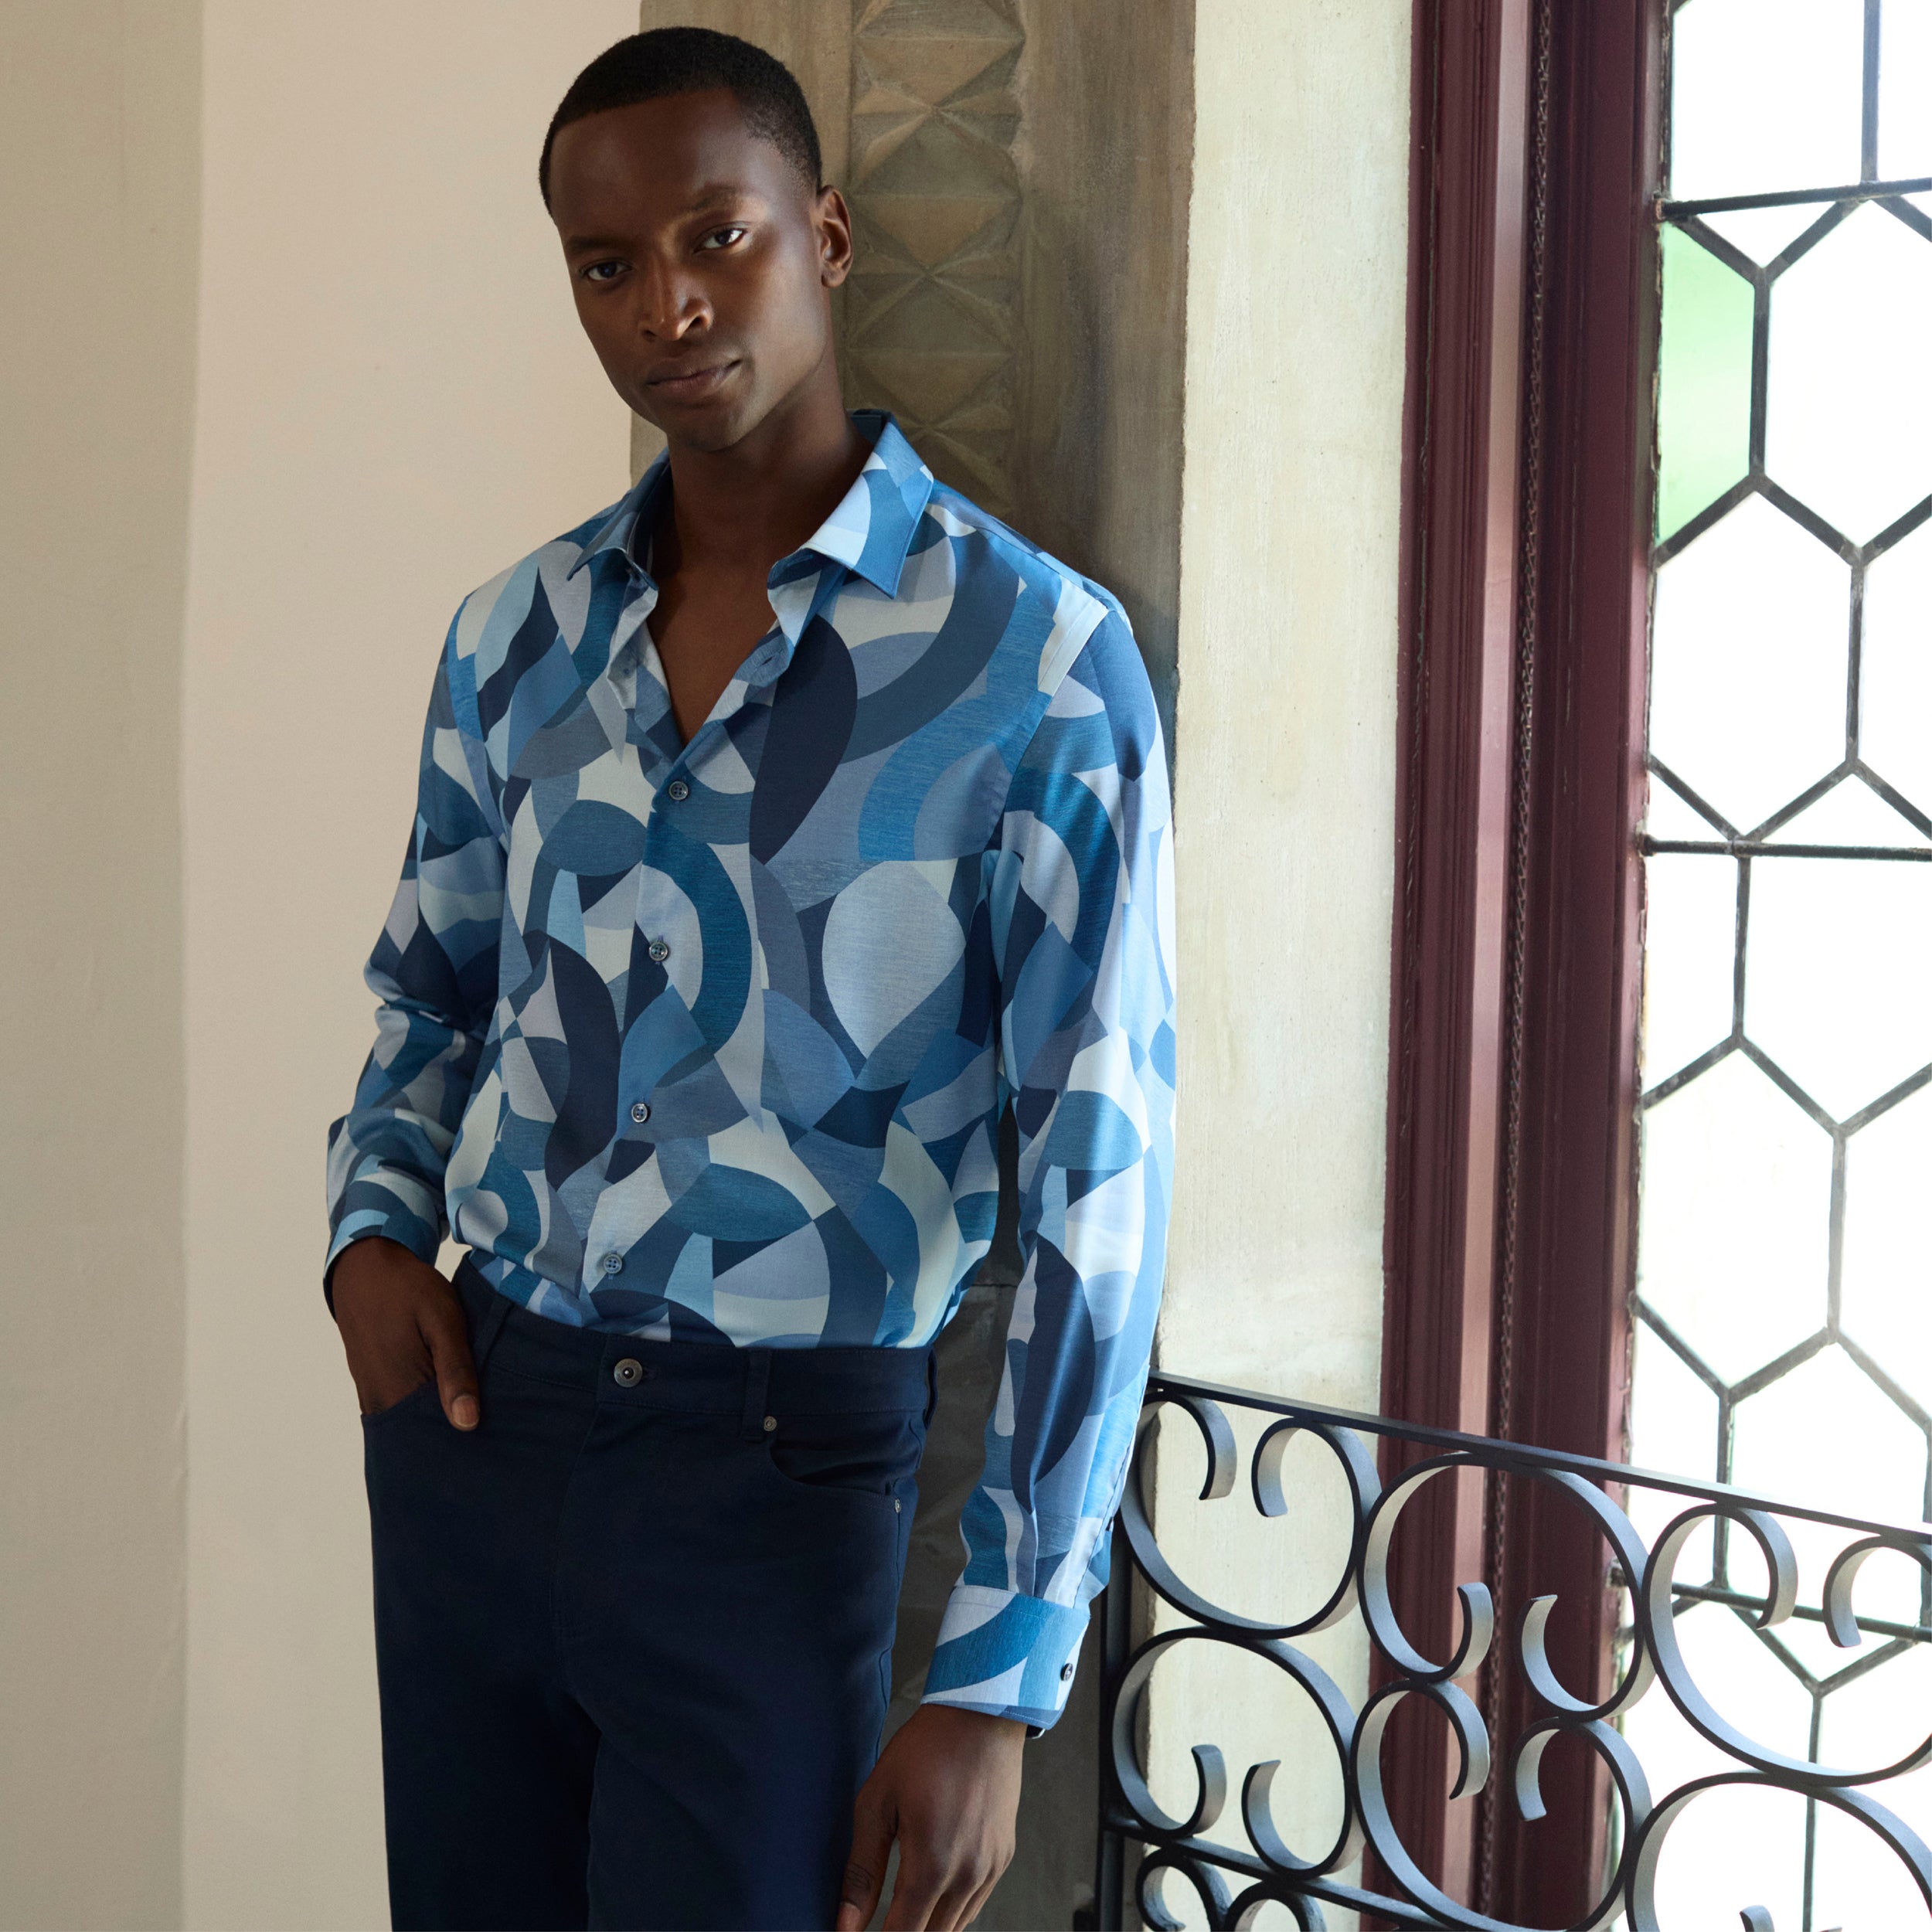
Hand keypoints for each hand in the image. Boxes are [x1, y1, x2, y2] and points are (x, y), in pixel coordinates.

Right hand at [330, 1236, 478, 1428]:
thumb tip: (467, 1424)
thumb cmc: (409, 1291)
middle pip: (423, 1436)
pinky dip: (423, 1410)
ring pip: (411, 1425)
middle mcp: (380, 1403)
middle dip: (454, 1435)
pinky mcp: (371, 1388)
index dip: (467, 1439)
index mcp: (399, 1390)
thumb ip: (455, 1370)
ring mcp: (372, 1397)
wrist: (365, 1269)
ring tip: (472, 1408)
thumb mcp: (443, 1320)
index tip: (495, 1434)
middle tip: (490, 1424)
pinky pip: (400, 1411)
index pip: (438, 1437)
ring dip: (439, 1421)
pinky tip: (447, 1397)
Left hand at [836, 1703, 1023, 1931]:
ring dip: (927, 1926)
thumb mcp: (878, 1802)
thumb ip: (861, 1870)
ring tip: (900, 1912)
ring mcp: (991, 1868)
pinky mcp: (1003, 1857)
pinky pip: (975, 1905)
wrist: (981, 1716)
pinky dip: (951, 1911)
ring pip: (956, 1927)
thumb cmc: (925, 1751)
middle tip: (879, 1921)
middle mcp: (968, 1876)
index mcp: (932, 1865)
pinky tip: (931, 1896)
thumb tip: (845, 1925)